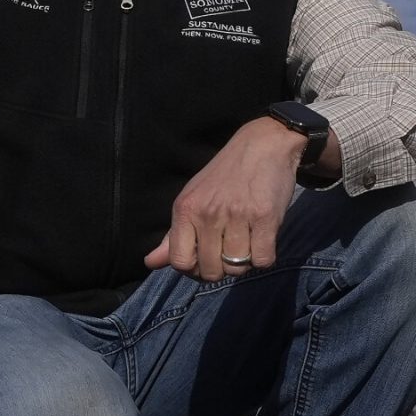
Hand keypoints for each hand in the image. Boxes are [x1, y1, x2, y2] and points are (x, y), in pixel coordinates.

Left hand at [143, 117, 308, 281]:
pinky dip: (264, 257)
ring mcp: (237, 216)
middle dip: (221, 269)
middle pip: (211, 271)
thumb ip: (173, 235)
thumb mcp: (192, 199)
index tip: (205, 261)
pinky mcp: (265, 218)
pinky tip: (262, 239)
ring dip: (245, 262)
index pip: (180, 262)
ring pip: (237, 268)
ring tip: (247, 241)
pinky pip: (263, 260)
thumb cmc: (225, 175)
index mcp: (186, 209)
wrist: (263, 144)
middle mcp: (208, 214)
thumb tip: (150, 263)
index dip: (193, 270)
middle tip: (229, 251)